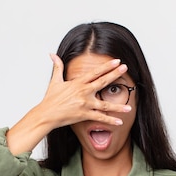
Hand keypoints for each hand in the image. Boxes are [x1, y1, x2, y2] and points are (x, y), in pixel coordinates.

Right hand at [6, 54, 131, 154]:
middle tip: (125, 68)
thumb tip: (52, 54)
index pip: (95, 72)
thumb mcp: (55, 81)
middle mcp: (83, 92)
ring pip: (105, 105)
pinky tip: (119, 122)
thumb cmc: (50, 99)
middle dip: (115, 74)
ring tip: (129, 107)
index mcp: (78, 83)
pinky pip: (100, 118)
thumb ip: (57, 67)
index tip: (117, 61)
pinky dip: (110, 121)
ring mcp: (85, 104)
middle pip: (102, 82)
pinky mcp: (84, 115)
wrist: (46, 114)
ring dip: (118, 107)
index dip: (107, 66)